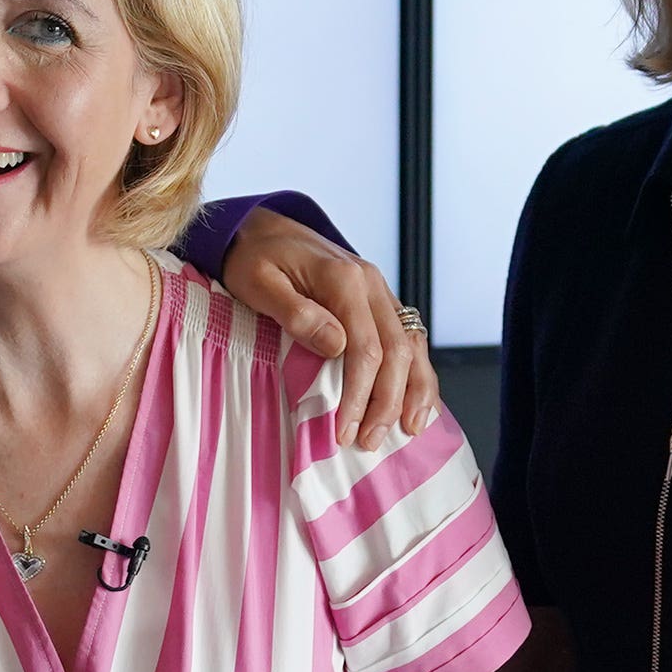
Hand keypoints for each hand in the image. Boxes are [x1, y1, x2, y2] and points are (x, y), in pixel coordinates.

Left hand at [218, 208, 437, 449]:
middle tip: (370, 442)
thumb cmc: (254, 258)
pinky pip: (409, 339)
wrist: (261, 229)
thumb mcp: (259, 282)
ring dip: (414, 391)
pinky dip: (417, 373)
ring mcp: (380, 292)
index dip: (359, 394)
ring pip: (413, 345)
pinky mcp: (379, 303)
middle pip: (398, 351)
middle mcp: (372, 284)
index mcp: (345, 279)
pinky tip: (418, 402)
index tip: (344, 430)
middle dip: (388, 402)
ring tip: (409, 430)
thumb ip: (296, 313)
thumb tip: (336, 345)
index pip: (366, 347)